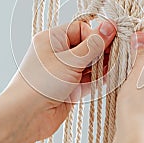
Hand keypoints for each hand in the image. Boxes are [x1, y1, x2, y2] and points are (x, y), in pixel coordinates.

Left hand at [6, 20, 115, 141]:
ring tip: (114, 66)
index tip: (110, 41)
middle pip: (87, 46)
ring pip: (90, 63)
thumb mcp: (70, 61)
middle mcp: (58, 53)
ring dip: (102, 65)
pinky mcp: (70, 87)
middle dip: (102, 50)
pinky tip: (108, 77)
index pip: (81, 29)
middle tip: (118, 53)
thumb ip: (93, 45)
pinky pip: (89, 78)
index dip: (95, 35)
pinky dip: (98, 78)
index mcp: (52, 39)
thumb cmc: (41, 84)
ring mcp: (65, 71)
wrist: (26, 116)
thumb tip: (109, 26)